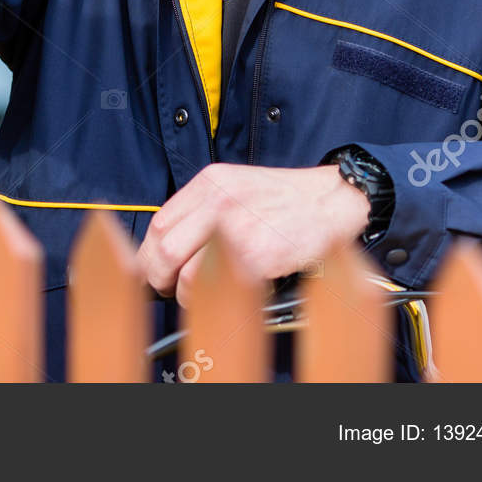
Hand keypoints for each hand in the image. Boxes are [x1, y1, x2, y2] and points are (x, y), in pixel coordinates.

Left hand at [136, 163, 370, 306]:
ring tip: (198, 294)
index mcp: (210, 182)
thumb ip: (202, 208)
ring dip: (185, 293)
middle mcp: (219, 201)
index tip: (155, 269)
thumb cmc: (286, 198)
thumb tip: (169, 244)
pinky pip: (215, 286)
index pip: (158, 224)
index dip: (150, 254)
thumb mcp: (236, 185)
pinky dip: (212, 298)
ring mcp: (236, 229)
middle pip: (163, 249)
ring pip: (184, 273)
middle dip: (159, 278)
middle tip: (169, 289)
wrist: (331, 201)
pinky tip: (224, 293)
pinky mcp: (256, 255)